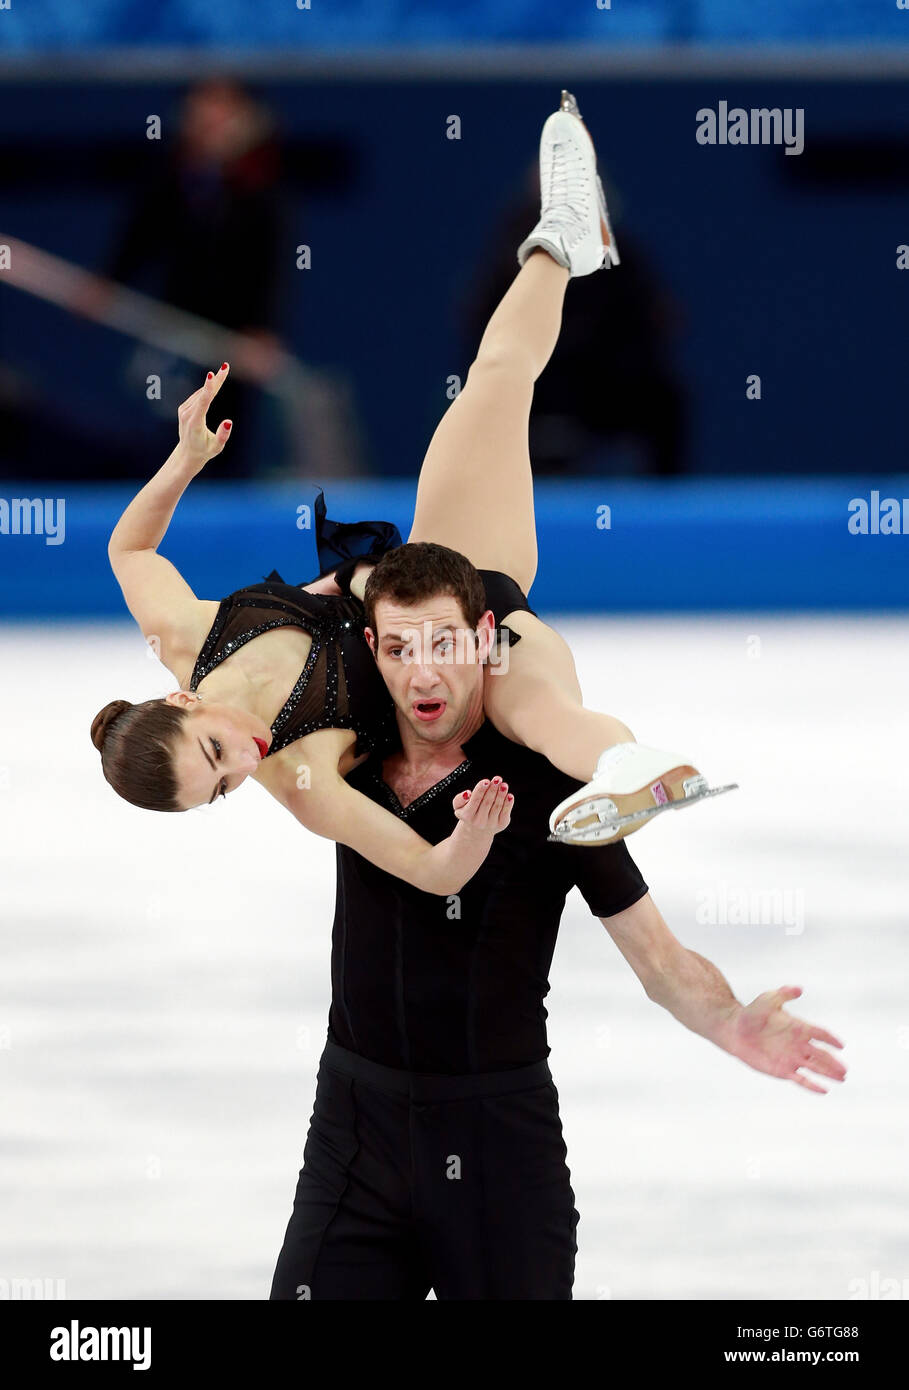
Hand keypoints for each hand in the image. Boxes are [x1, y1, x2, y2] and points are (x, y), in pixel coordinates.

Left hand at [176, 363, 231, 467]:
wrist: (188, 453)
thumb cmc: (205, 450)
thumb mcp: (216, 448)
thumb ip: (223, 436)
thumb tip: (229, 421)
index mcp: (195, 422)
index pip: (203, 402)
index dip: (208, 388)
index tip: (211, 375)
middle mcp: (187, 414)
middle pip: (204, 393)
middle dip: (216, 380)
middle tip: (225, 367)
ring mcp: (184, 409)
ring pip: (201, 393)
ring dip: (213, 382)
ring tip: (224, 370)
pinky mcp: (184, 407)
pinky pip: (198, 396)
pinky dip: (208, 389)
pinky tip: (215, 383)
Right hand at [452, 777, 512, 834]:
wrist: (476, 830)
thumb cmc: (468, 812)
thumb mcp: (458, 806)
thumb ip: (459, 799)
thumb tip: (468, 793)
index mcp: (467, 815)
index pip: (475, 800)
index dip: (480, 790)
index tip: (486, 781)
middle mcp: (479, 821)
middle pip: (487, 802)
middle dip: (492, 789)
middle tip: (497, 779)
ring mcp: (491, 824)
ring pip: (497, 806)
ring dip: (501, 794)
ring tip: (504, 784)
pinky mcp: (501, 824)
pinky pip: (505, 812)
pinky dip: (508, 803)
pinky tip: (509, 795)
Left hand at [727, 986, 845, 1093]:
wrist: (735, 1030)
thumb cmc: (752, 1013)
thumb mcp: (768, 999)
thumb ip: (783, 994)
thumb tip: (799, 989)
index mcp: (798, 1027)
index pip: (819, 1033)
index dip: (830, 1039)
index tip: (841, 1045)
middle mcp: (798, 1044)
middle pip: (821, 1054)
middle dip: (833, 1062)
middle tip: (845, 1070)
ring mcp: (792, 1058)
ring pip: (815, 1068)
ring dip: (828, 1073)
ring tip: (842, 1078)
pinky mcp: (782, 1070)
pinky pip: (801, 1079)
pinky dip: (812, 1085)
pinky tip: (824, 1091)